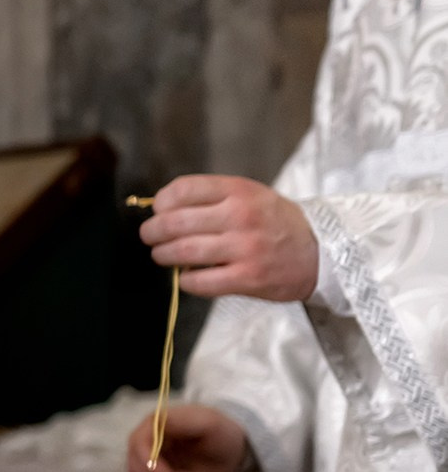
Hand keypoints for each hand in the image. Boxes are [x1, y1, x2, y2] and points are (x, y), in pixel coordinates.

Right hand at [125, 404, 249, 471]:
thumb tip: (156, 421)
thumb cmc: (221, 433)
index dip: (149, 466)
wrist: (233, 451)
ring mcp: (148, 467)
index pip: (137, 447)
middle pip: (137, 471)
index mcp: (153, 427)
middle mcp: (144, 447)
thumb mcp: (208, 423)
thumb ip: (181, 421)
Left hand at [140, 175, 318, 300]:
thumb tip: (162, 209)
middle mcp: (241, 216)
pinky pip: (200, 282)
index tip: (159, 210)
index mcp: (239, 191)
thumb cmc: (277, 223)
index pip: (183, 189)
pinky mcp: (248, 278)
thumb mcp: (251, 196)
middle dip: (153, 231)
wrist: (322, 252)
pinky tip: (186, 277)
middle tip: (150, 236)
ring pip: (183, 251)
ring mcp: (245, 248)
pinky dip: (185, 280)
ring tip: (162, 255)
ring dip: (163, 255)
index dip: (162, 202)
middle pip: (175, 222)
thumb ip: (212, 198)